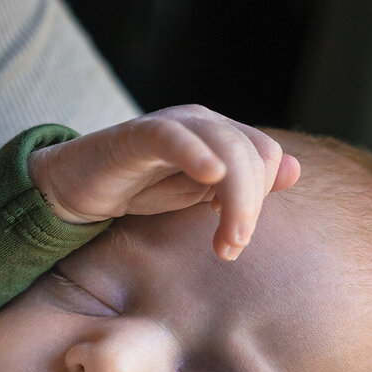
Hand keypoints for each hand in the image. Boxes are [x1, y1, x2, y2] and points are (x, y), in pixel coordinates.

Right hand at [27, 104, 301, 259]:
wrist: (76, 187)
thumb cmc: (138, 190)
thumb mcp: (197, 195)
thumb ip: (242, 186)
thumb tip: (295, 171)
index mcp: (221, 135)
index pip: (265, 157)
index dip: (260, 200)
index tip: (233, 242)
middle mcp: (203, 122)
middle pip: (254, 153)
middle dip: (250, 207)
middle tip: (230, 249)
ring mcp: (173, 124)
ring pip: (226, 148)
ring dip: (235, 199)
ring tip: (223, 242)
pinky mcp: (137, 133)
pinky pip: (174, 137)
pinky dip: (196, 154)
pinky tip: (210, 177)